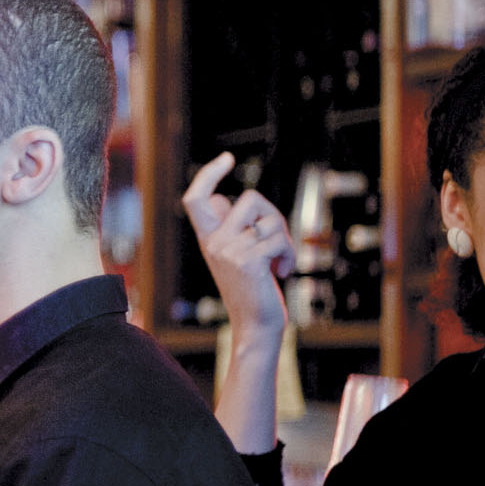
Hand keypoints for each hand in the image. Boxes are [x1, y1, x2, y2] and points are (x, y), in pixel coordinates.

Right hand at [180, 152, 293, 345]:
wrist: (255, 326)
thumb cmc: (252, 290)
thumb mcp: (236, 255)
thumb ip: (233, 228)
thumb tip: (228, 199)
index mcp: (208, 238)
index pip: (196, 199)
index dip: (208, 174)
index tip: (226, 158)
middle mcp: (213, 242)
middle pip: (248, 199)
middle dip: (272, 214)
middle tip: (276, 239)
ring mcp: (228, 250)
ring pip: (268, 219)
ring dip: (284, 238)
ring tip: (279, 261)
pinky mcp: (247, 261)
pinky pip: (277, 240)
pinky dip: (288, 254)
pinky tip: (282, 271)